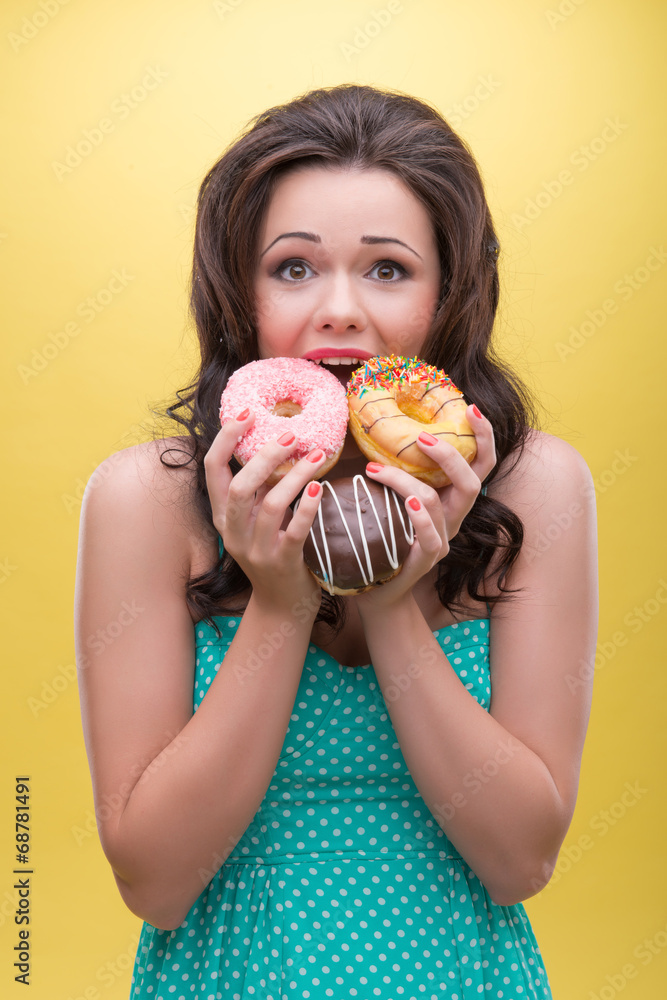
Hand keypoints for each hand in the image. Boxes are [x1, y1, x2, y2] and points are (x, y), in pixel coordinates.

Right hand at [203, 409, 326, 614]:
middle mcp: (234, 532)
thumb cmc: (273, 551)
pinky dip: (308, 508)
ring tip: (318, 456)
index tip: (246, 413)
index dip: (225, 438)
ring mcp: (257, 550)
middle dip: (265, 456)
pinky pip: (295, 531)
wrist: (282, 605)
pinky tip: (319, 489)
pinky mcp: (283, 563)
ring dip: (295, 476)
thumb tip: (277, 441)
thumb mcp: (256, 518)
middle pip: (239, 485)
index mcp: (223, 515)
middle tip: (293, 435)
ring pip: (271, 504)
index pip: (212, 469)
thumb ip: (259, 488)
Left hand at [355, 404, 495, 609]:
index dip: (483, 435)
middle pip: (472, 481)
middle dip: (450, 455)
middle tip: (420, 436)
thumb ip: (397, 467)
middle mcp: (454, 518)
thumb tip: (378, 424)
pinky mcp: (426, 559)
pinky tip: (406, 501)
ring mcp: (443, 539)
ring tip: (374, 468)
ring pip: (435, 501)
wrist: (377, 587)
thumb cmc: (383, 535)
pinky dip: (417, 516)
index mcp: (452, 498)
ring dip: (403, 479)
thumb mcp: (394, 495)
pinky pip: (428, 534)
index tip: (469, 407)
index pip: (482, 463)